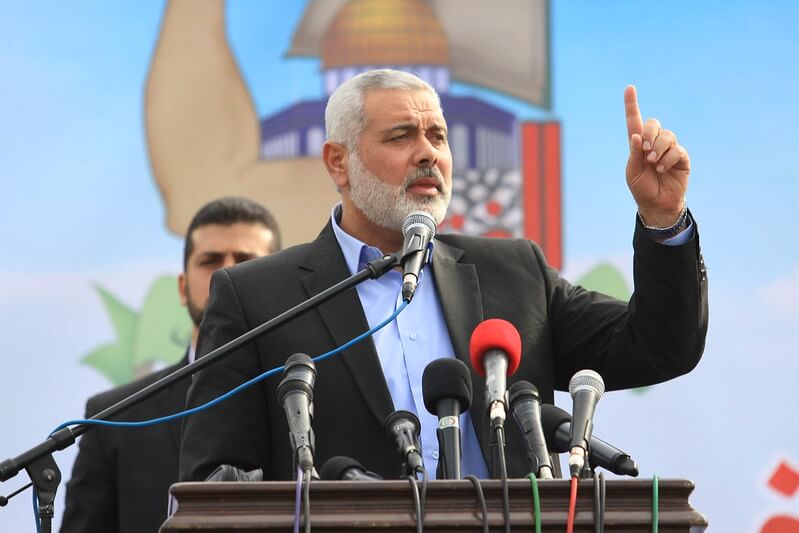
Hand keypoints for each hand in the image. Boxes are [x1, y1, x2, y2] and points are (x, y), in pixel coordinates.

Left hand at [624, 85, 689, 226]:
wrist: (658, 204)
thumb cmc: (642, 188)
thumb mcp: (633, 173)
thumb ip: (634, 154)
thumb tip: (635, 136)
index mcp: (638, 145)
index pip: (634, 121)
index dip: (632, 105)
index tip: (629, 88)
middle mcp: (654, 143)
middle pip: (653, 124)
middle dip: (649, 133)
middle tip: (645, 150)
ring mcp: (669, 149)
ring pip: (667, 136)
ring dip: (658, 148)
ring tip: (654, 163)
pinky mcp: (681, 157)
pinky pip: (677, 150)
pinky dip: (668, 159)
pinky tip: (663, 169)